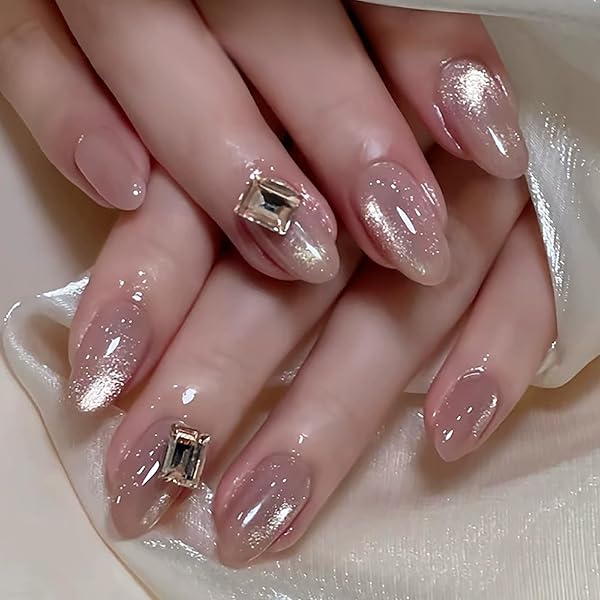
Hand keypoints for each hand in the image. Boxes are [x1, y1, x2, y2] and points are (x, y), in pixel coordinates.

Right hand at [0, 0, 527, 284]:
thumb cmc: (291, 20)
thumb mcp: (345, 21)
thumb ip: (401, 45)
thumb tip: (477, 139)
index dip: (432, 59)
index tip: (491, 149)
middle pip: (271, 24)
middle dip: (341, 131)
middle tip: (404, 238)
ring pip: (146, 44)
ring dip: (223, 157)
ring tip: (295, 255)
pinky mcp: (31, 13)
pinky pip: (27, 53)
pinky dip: (66, 114)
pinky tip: (120, 189)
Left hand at [67, 148, 552, 565]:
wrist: (465, 100)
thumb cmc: (325, 126)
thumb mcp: (246, 128)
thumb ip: (184, 204)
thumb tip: (119, 286)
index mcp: (291, 110)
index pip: (202, 201)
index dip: (146, 286)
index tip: (99, 383)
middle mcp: (376, 149)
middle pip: (287, 275)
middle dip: (218, 378)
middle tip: (154, 475)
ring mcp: (464, 187)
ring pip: (398, 306)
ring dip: (329, 410)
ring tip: (262, 509)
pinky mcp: (537, 215)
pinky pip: (530, 289)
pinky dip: (493, 358)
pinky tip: (447, 435)